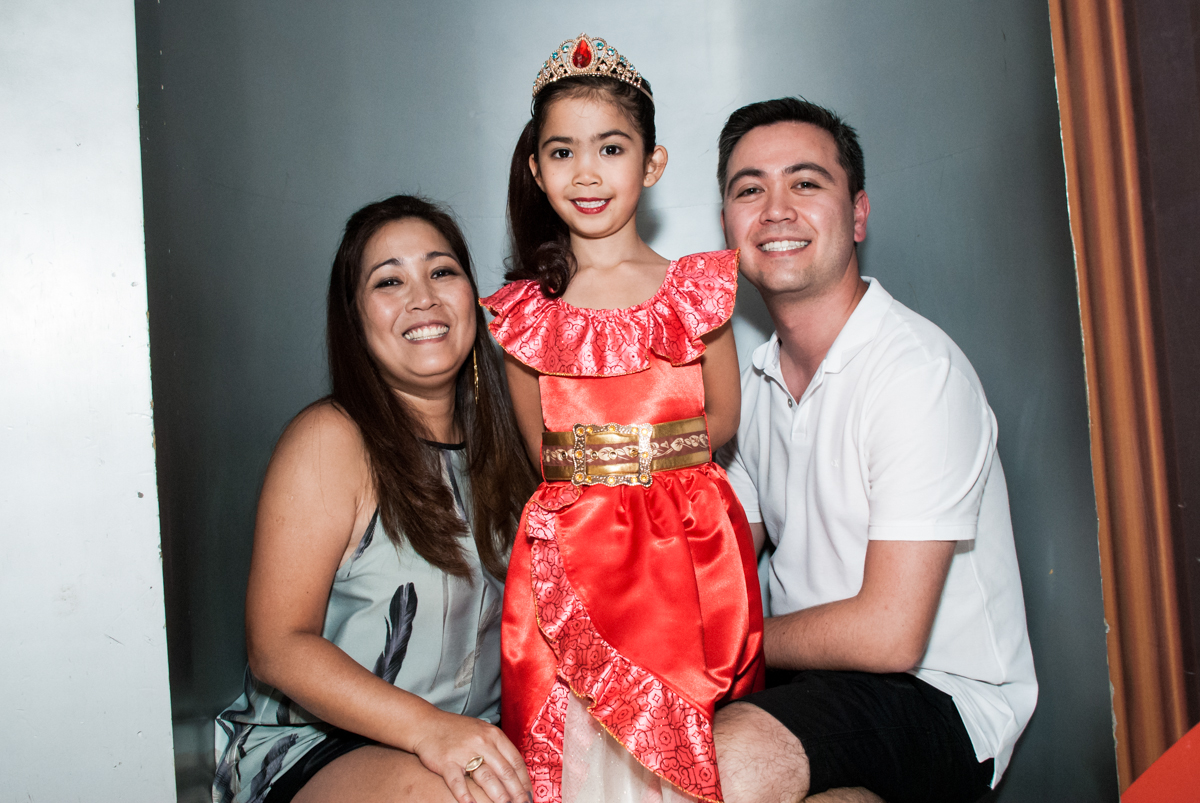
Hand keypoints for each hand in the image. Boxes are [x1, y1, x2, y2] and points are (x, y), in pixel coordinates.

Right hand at [410, 710, 531, 802]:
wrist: (427, 724)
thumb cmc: (456, 731)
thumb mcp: (482, 731)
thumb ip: (498, 747)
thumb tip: (515, 771)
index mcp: (493, 735)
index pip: (515, 760)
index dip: (524, 780)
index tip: (529, 795)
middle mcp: (481, 742)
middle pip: (505, 771)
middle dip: (517, 792)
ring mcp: (464, 752)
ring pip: (487, 778)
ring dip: (499, 796)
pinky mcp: (447, 761)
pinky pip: (458, 782)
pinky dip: (465, 796)